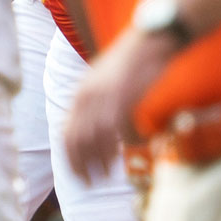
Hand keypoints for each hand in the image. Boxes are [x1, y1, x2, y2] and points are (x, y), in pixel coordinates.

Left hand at [64, 28, 175, 184]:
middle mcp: (88, 95)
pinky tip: (123, 155)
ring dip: (98, 161)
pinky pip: (115, 130)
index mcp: (81, 91)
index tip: (78, 174)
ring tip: (104, 177)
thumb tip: (100, 127)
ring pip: (94, 139)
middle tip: (90, 184)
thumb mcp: (108, 77)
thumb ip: (99, 99)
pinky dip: (117, 146)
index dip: (71, 158)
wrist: (154, 37)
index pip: (66, 133)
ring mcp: (105, 96)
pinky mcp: (124, 96)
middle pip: (76, 140)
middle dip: (80, 165)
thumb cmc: (136, 58)